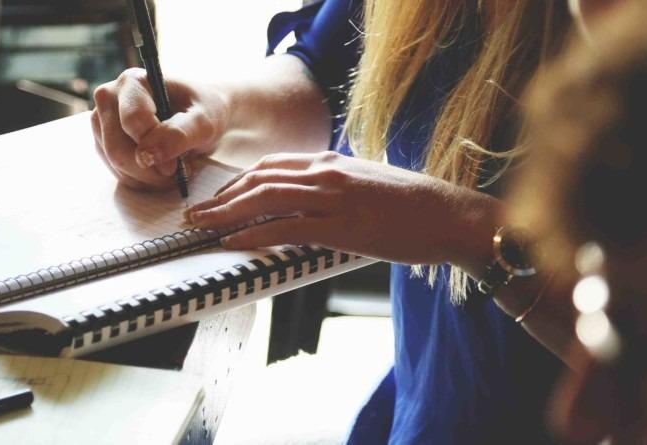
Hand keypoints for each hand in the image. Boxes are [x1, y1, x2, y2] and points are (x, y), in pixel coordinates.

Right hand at [91, 68, 229, 189]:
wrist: (199, 115)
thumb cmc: (203, 111)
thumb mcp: (204, 121)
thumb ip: (179, 134)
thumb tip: (146, 156)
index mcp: (133, 82)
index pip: (132, 121)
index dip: (154, 148)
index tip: (176, 164)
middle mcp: (109, 97)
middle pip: (117, 148)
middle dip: (149, 169)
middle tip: (176, 171)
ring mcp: (102, 121)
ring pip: (115, 164)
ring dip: (147, 177)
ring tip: (173, 168)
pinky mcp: (103, 142)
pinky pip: (117, 172)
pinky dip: (141, 180)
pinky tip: (160, 170)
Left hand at [184, 152, 497, 268]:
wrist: (451, 215)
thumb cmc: (415, 207)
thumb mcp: (367, 185)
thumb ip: (336, 188)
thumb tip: (311, 205)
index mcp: (332, 161)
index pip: (271, 166)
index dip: (238, 182)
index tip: (218, 197)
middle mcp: (327, 172)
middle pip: (259, 179)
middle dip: (221, 197)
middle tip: (196, 214)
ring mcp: (332, 197)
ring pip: (264, 199)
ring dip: (226, 214)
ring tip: (202, 227)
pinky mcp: (341, 225)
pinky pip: (285, 227)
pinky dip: (253, 234)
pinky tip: (233, 242)